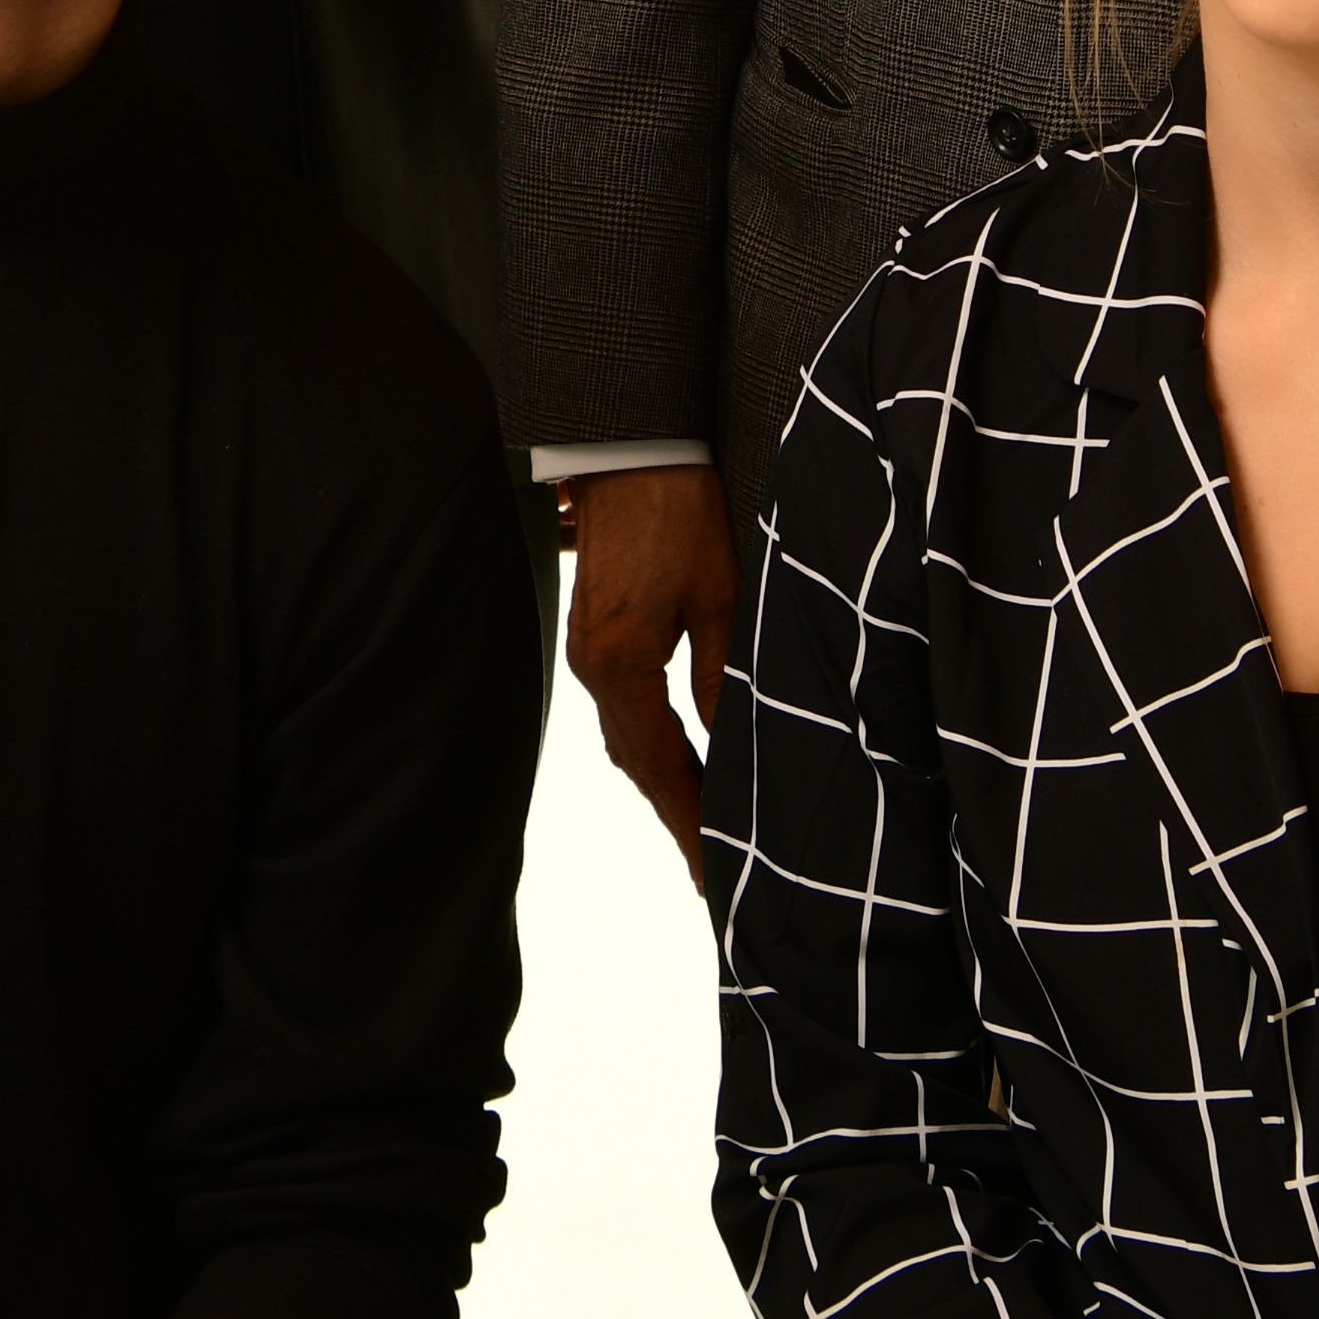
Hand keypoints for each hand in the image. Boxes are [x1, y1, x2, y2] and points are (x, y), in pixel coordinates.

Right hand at [562, 465, 739, 874]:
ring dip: (663, 782)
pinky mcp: (593, 630)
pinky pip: (621, 708)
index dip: (691, 821)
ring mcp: (588, 648)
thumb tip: (730, 749)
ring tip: (698, 828)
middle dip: (677, 814)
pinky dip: (650, 745)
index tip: (714, 870)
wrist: (632, 449)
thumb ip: (723, 680)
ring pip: (627, 738)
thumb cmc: (680, 512)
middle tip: (709, 869)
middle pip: (638, 761)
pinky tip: (674, 759)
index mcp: (623, 665)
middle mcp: (595, 666)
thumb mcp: (720, 597)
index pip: (661, 767)